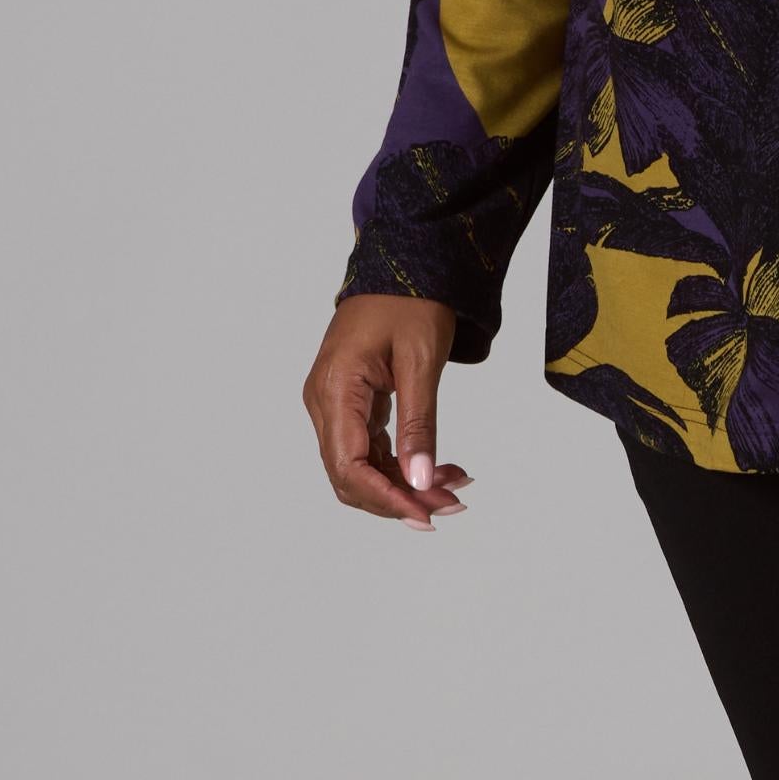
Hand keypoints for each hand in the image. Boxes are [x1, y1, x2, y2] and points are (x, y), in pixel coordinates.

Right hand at [303, 295, 469, 529]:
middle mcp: (324, 401)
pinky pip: (370, 448)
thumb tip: (422, 480)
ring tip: (454, 487)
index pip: (349, 466)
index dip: (386, 499)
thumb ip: (420, 424)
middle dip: (400, 498)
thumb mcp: (421, 362)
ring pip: (362, 467)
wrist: (402, 264)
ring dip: (406, 484)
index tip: (426, 514)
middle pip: (351, 476)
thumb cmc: (410, 301)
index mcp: (335, 389)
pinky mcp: (351, 404)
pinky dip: (403, 464)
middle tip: (451, 504)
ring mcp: (334, 404)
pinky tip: (441, 469)